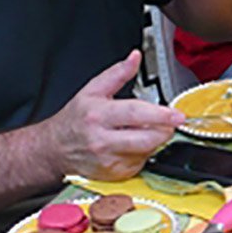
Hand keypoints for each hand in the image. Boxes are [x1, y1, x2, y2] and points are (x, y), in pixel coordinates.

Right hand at [41, 50, 183, 179]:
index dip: (160, 115)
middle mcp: (102, 141)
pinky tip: (131, 144)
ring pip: (147, 151)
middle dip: (164, 129)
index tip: (177, 115)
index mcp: (98, 115)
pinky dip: (143, 153)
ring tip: (139, 130)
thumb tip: (135, 57)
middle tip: (167, 121)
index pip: (135, 114)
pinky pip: (141, 163)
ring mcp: (108, 160)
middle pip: (147, 138)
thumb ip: (117, 73)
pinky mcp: (114, 174)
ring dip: (153, 140)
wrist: (54, 148)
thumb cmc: (74, 120)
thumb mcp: (92, 90)